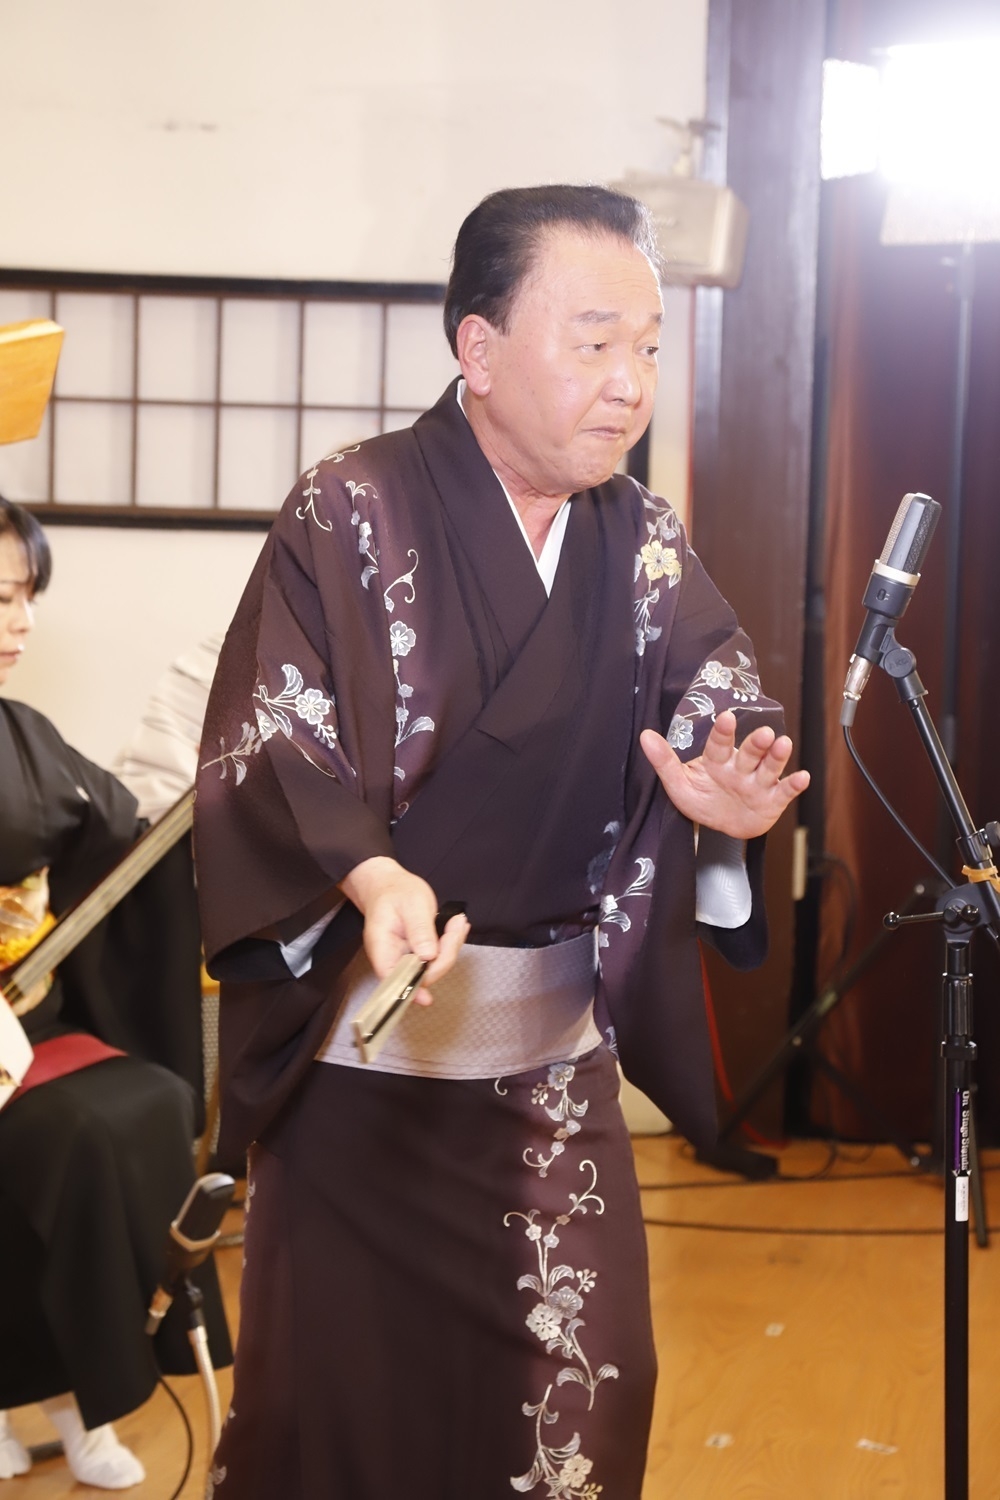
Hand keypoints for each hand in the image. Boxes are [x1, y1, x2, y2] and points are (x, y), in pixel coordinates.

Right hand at [338, 856, 469, 1004]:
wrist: (389, 884)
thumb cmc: (395, 891)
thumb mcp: (411, 904)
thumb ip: (419, 930)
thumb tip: (428, 956)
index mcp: (383, 948)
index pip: (394, 979)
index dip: (410, 990)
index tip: (426, 998)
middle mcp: (394, 958)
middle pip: (421, 974)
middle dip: (445, 954)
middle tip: (456, 926)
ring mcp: (407, 957)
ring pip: (434, 966)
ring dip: (451, 946)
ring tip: (457, 921)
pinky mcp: (419, 953)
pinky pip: (438, 956)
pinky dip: (450, 943)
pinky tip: (455, 926)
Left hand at [640, 710, 809, 839]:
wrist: (721, 827)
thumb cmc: (701, 799)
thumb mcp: (679, 784)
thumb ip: (664, 761)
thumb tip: (645, 735)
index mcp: (716, 761)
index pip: (719, 744)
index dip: (723, 732)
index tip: (726, 718)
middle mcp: (740, 767)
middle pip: (749, 753)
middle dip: (756, 743)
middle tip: (764, 733)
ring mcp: (758, 783)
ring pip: (768, 767)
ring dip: (776, 757)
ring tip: (783, 744)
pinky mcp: (772, 800)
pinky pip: (784, 792)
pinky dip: (793, 785)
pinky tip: (802, 777)